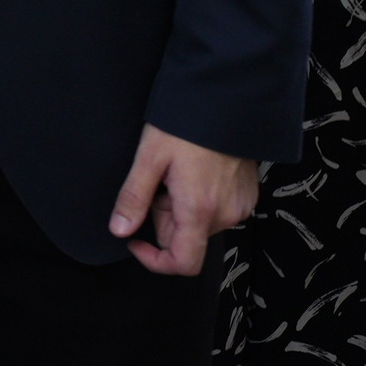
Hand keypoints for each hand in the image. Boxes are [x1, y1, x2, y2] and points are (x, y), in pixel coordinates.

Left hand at [108, 123, 257, 273]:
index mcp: (199, 210)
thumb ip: (133, 198)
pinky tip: (194, 171)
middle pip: (186, 238)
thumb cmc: (185, 127)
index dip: (155, 260)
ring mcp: (240, 206)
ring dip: (181, 206)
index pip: (183, 263)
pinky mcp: (247, 196)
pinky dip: (199, 198)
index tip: (135, 240)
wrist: (227, 102)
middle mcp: (226, 215)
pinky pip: (216, 210)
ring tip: (176, 171)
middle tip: (157, 181)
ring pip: (199, 223)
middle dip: (163, 216)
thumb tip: (119, 230)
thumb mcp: (149, 158)